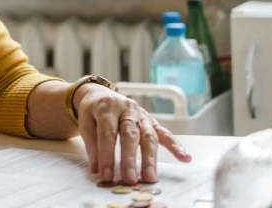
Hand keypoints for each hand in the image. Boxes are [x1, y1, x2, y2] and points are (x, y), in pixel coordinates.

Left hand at [74, 84, 191, 184]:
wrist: (101, 93)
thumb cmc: (93, 112)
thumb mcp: (85, 122)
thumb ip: (92, 145)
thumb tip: (98, 169)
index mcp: (107, 107)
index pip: (107, 133)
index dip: (107, 155)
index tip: (105, 174)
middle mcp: (127, 109)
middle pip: (130, 134)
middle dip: (130, 158)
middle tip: (130, 179)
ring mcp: (141, 114)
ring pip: (148, 136)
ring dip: (150, 158)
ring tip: (150, 177)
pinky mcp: (151, 121)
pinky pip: (165, 133)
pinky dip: (175, 145)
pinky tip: (185, 157)